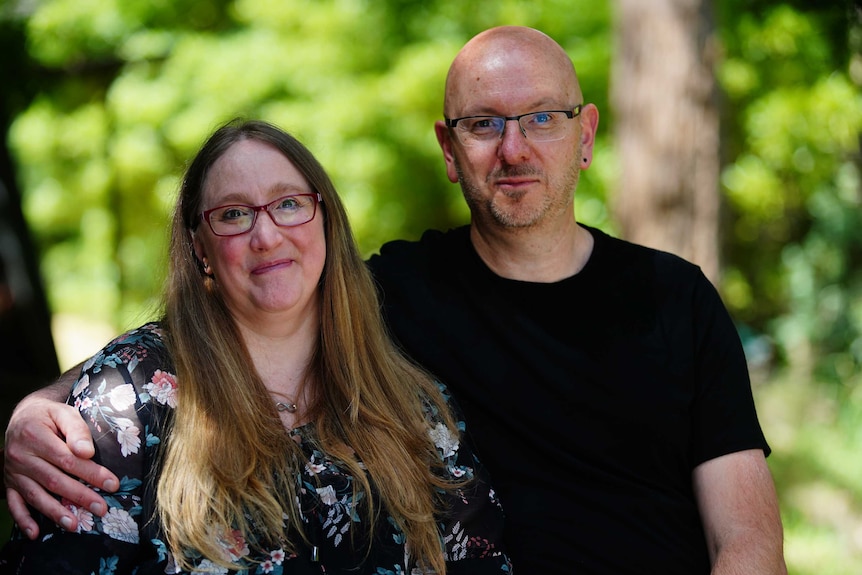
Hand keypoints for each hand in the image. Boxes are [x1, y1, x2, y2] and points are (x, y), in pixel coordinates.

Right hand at [4, 388, 119, 538]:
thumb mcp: (63, 413)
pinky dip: (23, 520)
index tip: (112, 484)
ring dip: (55, 512)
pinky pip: (14, 504)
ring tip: (75, 525)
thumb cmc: (49, 415)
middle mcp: (21, 456)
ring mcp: (13, 472)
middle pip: (54, 480)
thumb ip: (77, 430)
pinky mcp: (9, 483)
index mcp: (35, 436)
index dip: (91, 473)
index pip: (67, 460)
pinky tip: (35, 533)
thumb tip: (87, 452)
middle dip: (80, 496)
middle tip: (101, 509)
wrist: (22, 416)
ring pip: (35, 495)